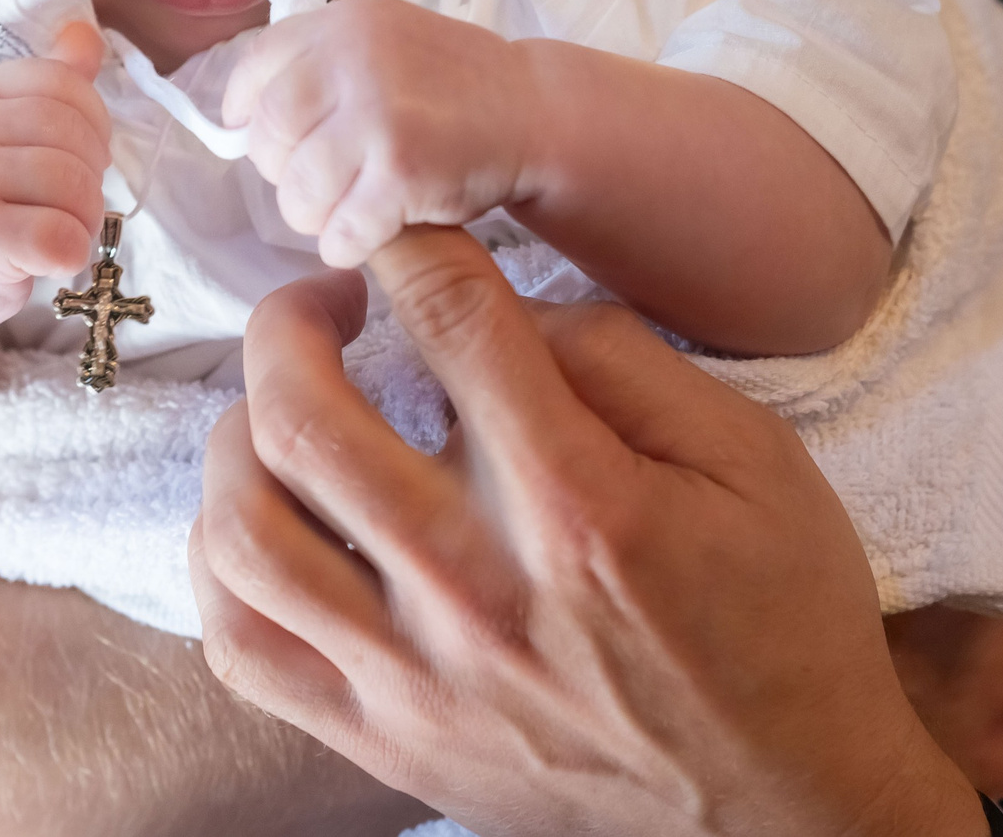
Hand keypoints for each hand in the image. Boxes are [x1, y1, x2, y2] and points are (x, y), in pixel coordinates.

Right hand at [0, 20, 110, 341]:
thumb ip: (46, 88)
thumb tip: (86, 33)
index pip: (61, 82)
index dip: (92, 122)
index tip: (78, 159)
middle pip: (75, 135)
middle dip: (90, 179)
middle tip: (65, 209)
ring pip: (75, 186)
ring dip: (83, 221)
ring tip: (54, 235)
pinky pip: (60, 237)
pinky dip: (69, 255)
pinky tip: (44, 262)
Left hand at [191, 226, 986, 836]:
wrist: (780, 811)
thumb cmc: (778, 622)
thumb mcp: (756, 461)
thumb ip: (626, 362)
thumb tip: (506, 308)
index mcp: (579, 505)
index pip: (448, 319)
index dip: (407, 239)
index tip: (401, 224)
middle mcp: (476, 592)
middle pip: (302, 415)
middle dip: (291, 317)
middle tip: (325, 298)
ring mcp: (415, 678)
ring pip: (244, 531)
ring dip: (238, 436)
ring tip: (284, 405)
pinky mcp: (383, 741)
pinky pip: (244, 648)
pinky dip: (222, 565)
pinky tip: (267, 515)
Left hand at [223, 0, 538, 267]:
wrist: (536, 112)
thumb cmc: (449, 88)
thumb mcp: (380, 43)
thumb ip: (317, 67)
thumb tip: (238, 124)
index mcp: (342, 24)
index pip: (253, 71)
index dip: (248, 116)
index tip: (273, 143)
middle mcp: (353, 59)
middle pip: (266, 136)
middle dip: (283, 173)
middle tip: (321, 182)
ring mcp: (377, 115)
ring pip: (296, 194)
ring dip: (314, 217)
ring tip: (348, 209)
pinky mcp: (402, 173)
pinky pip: (340, 232)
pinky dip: (347, 245)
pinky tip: (370, 233)